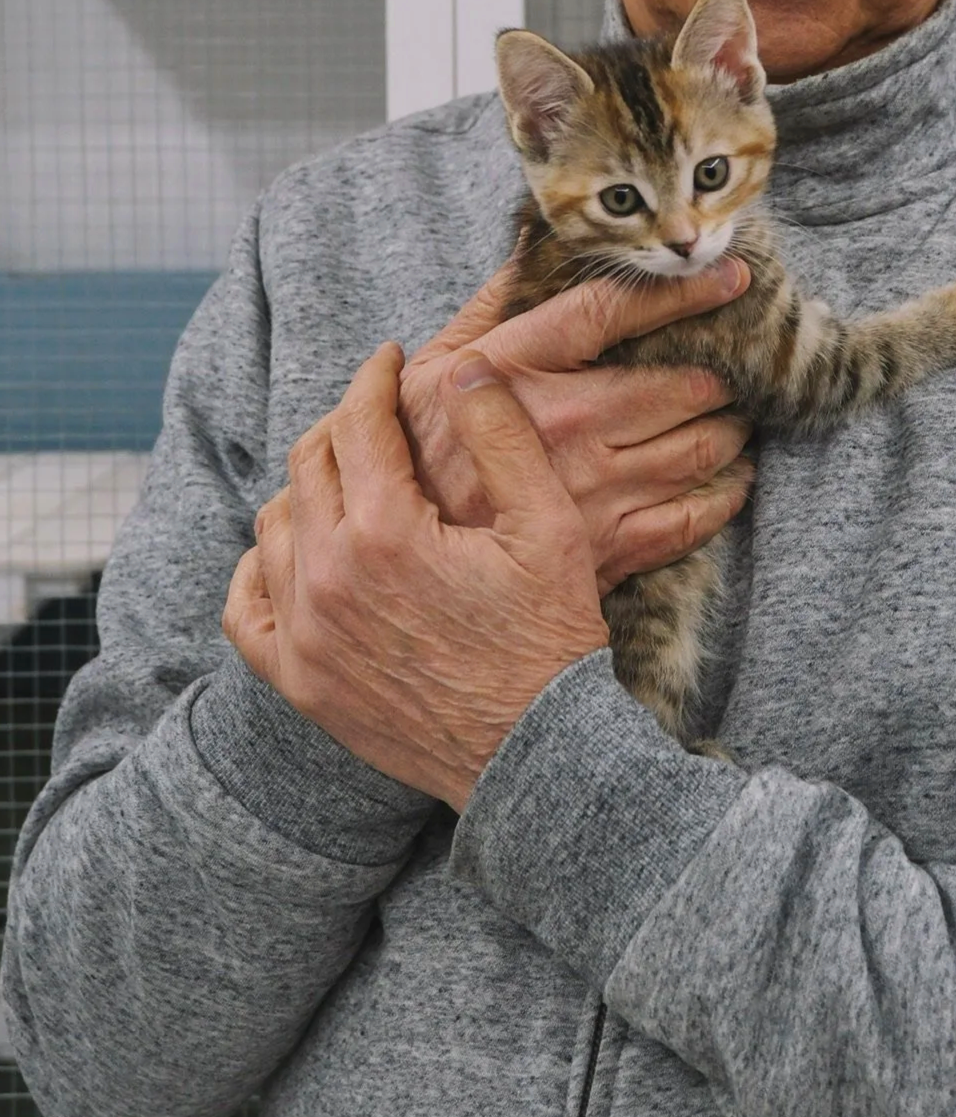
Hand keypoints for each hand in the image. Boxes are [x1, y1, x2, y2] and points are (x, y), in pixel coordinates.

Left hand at [223, 344, 604, 811]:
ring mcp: (305, 634)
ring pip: (273, 526)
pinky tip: (290, 554)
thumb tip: (461, 365)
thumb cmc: (550, 639)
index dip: (374, 378)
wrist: (534, 757)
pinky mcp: (300, 682)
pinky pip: (245, 609)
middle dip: (343, 424)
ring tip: (347, 477)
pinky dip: (257, 570)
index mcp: (385, 530)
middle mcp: (327, 576)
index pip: (357, 422)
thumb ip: (500, 435)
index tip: (391, 360)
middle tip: (377, 412)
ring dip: (306, 488)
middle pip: (310, 464)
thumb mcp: (548, 525)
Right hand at [398, 255, 753, 596]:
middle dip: (721, 369)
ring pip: (701, 446)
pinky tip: (732, 474)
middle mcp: (563, 425)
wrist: (409, 568)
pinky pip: (696, 515)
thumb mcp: (435, 369)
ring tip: (735, 411)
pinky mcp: (611, 546)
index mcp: (516, 370)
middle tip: (736, 361)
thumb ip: (491, 306)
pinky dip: (727, 491)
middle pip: (678, 383)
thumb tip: (534, 243)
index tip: (730, 276)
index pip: (612, 312)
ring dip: (732, 424)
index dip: (680, 291)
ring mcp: (593, 489)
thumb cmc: (420, 454)